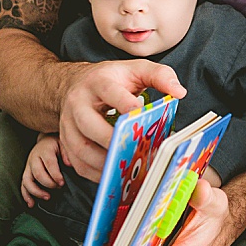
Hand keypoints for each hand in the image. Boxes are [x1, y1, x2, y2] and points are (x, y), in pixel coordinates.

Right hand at [20, 133, 64, 206]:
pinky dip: (26, 195)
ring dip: (36, 191)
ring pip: (27, 181)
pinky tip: (31, 204)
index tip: (62, 183)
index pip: (49, 164)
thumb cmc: (56, 144)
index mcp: (44, 150)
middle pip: (38, 174)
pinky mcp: (26, 173)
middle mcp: (34, 158)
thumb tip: (69, 164)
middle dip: (49, 184)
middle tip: (59, 188)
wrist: (45, 140)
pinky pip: (23, 185)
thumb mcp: (63, 143)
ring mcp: (28, 166)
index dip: (55, 175)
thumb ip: (66, 153)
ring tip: (47, 197)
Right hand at [56, 60, 186, 180]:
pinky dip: (97, 174)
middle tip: (136, 152)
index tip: (142, 116)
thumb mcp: (135, 69)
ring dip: (105, 163)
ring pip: (81, 149)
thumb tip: (179, 92)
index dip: (127, 105)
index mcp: (97, 82)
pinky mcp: (66, 143)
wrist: (74, 85)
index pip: (111, 92)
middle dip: (112, 141)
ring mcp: (68, 125)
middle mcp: (78, 104)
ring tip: (128, 170)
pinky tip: (116, 175)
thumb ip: (159, 75)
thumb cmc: (110, 79)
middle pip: (90, 125)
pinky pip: (79, 164)